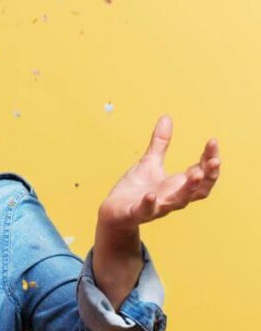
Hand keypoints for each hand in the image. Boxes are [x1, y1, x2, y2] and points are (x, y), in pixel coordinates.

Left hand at [98, 115, 219, 233]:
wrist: (114, 212)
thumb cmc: (136, 189)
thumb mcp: (149, 162)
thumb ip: (160, 143)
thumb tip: (166, 117)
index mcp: (178, 185)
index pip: (202, 173)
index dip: (210, 159)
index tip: (212, 142)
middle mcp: (172, 198)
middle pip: (198, 190)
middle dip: (208, 176)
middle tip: (215, 161)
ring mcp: (157, 207)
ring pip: (178, 201)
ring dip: (188, 189)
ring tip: (196, 174)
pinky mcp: (138, 213)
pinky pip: (146, 211)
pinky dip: (150, 204)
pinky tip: (151, 195)